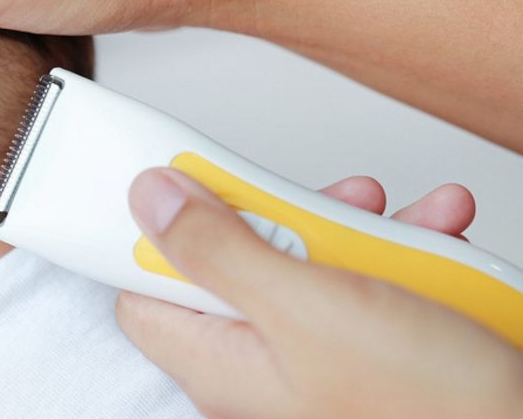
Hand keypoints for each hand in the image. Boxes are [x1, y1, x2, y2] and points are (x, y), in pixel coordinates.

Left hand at [116, 170, 522, 418]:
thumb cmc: (426, 409)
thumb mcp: (306, 306)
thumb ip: (218, 249)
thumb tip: (150, 198)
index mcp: (221, 361)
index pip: (144, 286)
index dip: (157, 230)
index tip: (187, 181)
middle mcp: (260, 363)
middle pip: (230, 260)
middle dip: (279, 216)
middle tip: (312, 205)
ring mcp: (315, 355)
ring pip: (307, 263)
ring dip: (355, 227)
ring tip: (392, 220)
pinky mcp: (368, 347)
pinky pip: (366, 283)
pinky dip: (402, 253)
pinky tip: (433, 237)